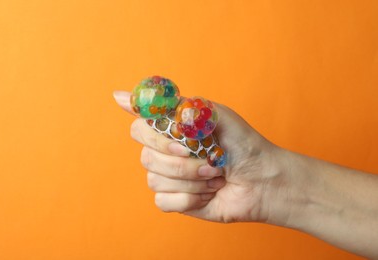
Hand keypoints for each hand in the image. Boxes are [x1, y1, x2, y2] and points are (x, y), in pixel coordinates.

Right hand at [114, 91, 289, 223]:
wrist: (261, 179)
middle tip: (209, 159)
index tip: (177, 136)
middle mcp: (165, 153)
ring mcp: (168, 178)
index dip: (153, 134)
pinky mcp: (174, 200)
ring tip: (214, 176)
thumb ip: (176, 106)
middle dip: (182, 162)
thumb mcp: (215, 114)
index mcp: (171, 130)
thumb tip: (124, 96)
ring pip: (156, 180)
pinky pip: (164, 201)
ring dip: (192, 180)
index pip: (139, 127)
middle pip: (147, 157)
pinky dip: (191, 198)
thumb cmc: (242, 143)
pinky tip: (207, 193)